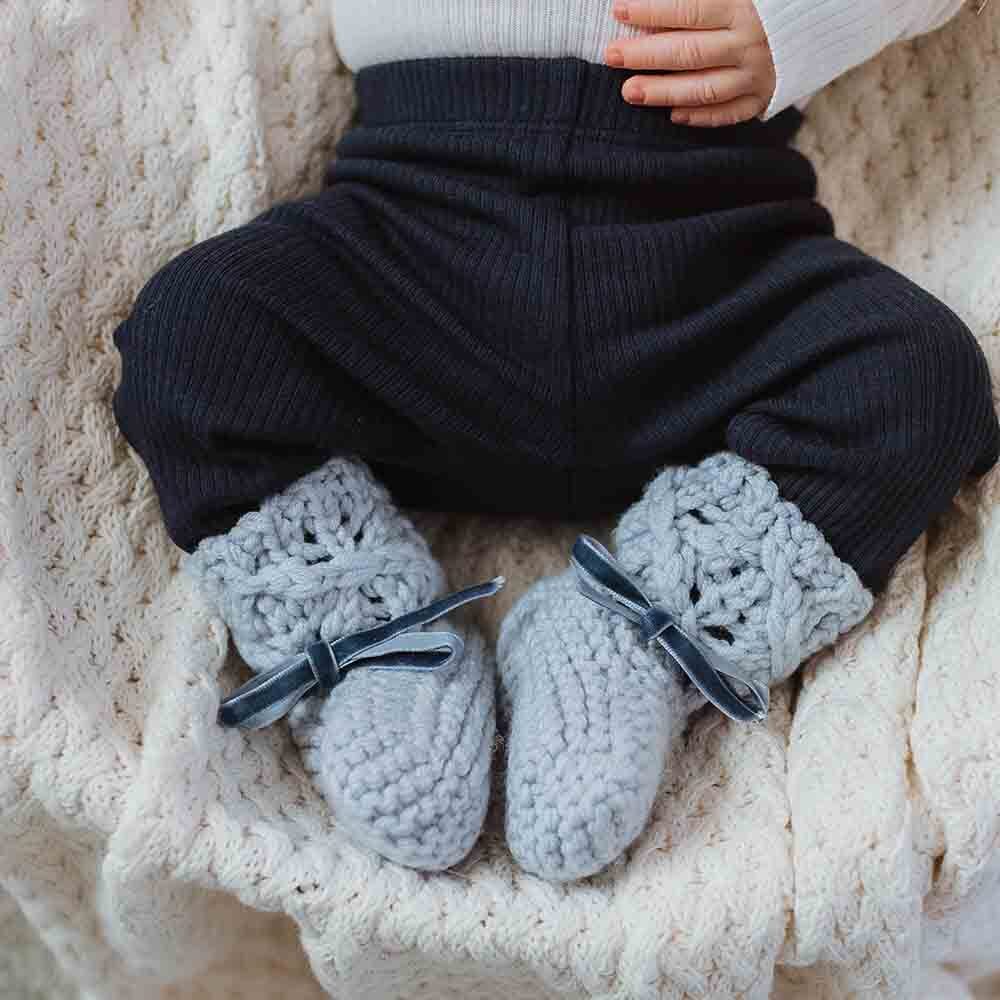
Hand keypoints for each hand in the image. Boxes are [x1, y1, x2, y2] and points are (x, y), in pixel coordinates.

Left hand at [605, 0, 776, 126]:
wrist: (824, 20)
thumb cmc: (770, 0)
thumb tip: (657, 0)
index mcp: (744, 7)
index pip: (688, 10)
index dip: (650, 10)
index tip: (619, 10)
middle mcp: (749, 43)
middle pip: (688, 52)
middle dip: (645, 54)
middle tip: (611, 56)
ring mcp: (756, 74)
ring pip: (703, 89)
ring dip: (663, 92)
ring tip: (630, 92)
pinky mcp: (763, 97)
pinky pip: (728, 114)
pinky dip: (700, 116)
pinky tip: (671, 115)